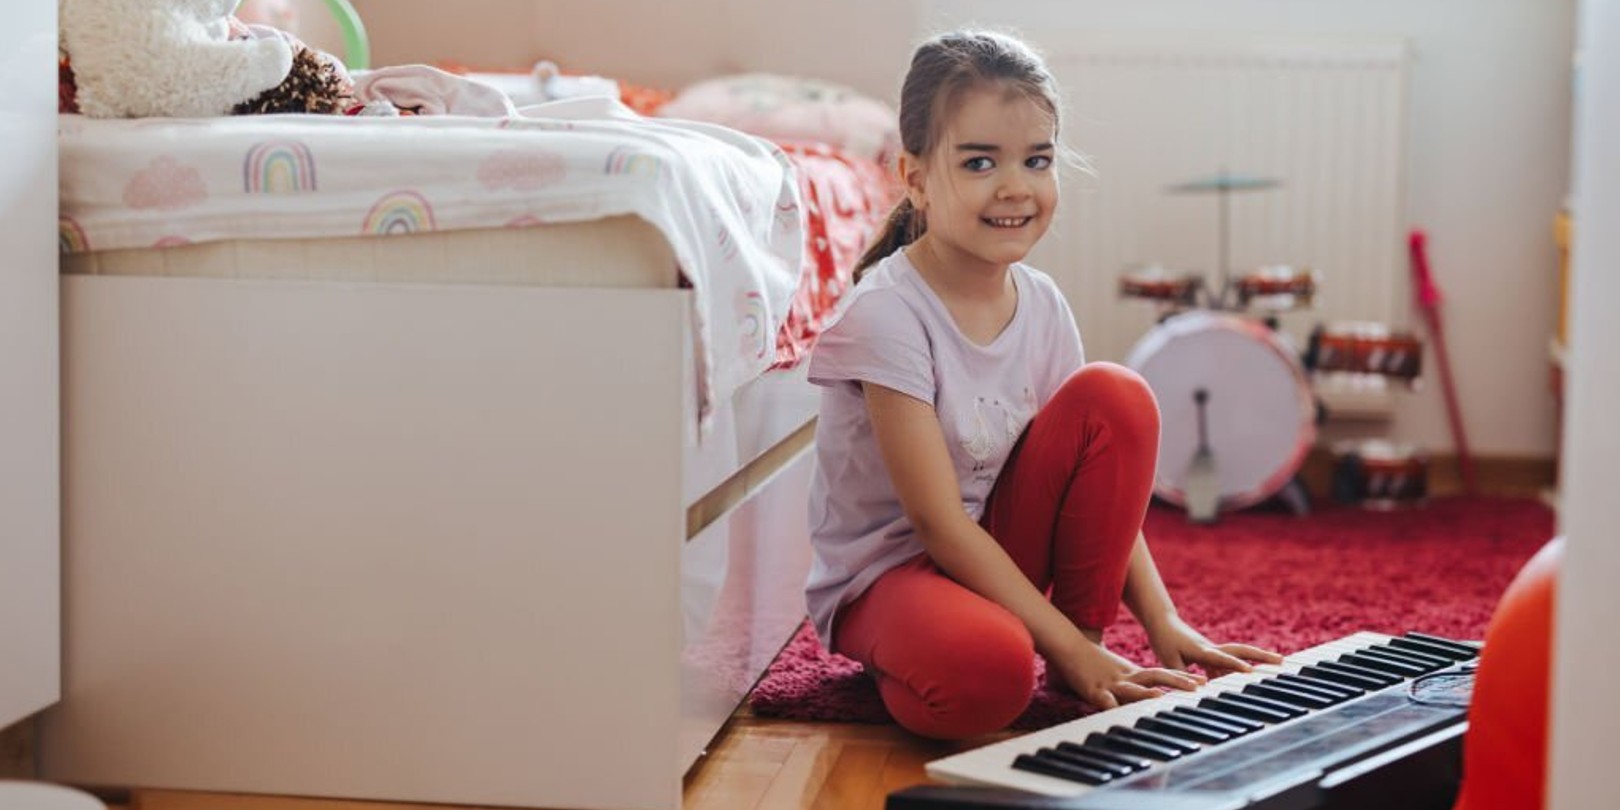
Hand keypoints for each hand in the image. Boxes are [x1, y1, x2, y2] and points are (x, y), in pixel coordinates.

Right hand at [1050, 636, 1205, 709]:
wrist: (1070, 647)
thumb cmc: (1094, 661)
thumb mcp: (1119, 671)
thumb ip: (1135, 682)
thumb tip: (1151, 692)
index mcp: (1133, 674)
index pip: (1162, 674)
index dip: (1182, 678)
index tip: (1203, 682)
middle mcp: (1126, 678)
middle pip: (1155, 677)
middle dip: (1177, 683)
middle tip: (1198, 687)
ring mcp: (1110, 684)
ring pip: (1132, 689)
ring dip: (1145, 694)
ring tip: (1160, 698)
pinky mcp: (1093, 691)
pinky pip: (1103, 700)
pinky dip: (1110, 706)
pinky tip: (1114, 710)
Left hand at [1146, 613, 1283, 677]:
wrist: (1163, 623)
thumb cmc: (1164, 641)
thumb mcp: (1168, 659)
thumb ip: (1183, 674)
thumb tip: (1199, 687)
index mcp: (1202, 650)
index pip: (1222, 658)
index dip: (1235, 665)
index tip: (1250, 672)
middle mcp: (1212, 649)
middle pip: (1240, 651)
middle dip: (1261, 656)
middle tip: (1282, 661)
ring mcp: (1214, 651)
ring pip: (1240, 655)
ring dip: (1258, 658)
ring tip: (1279, 664)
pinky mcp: (1212, 655)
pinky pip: (1230, 663)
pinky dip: (1242, 668)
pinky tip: (1254, 676)